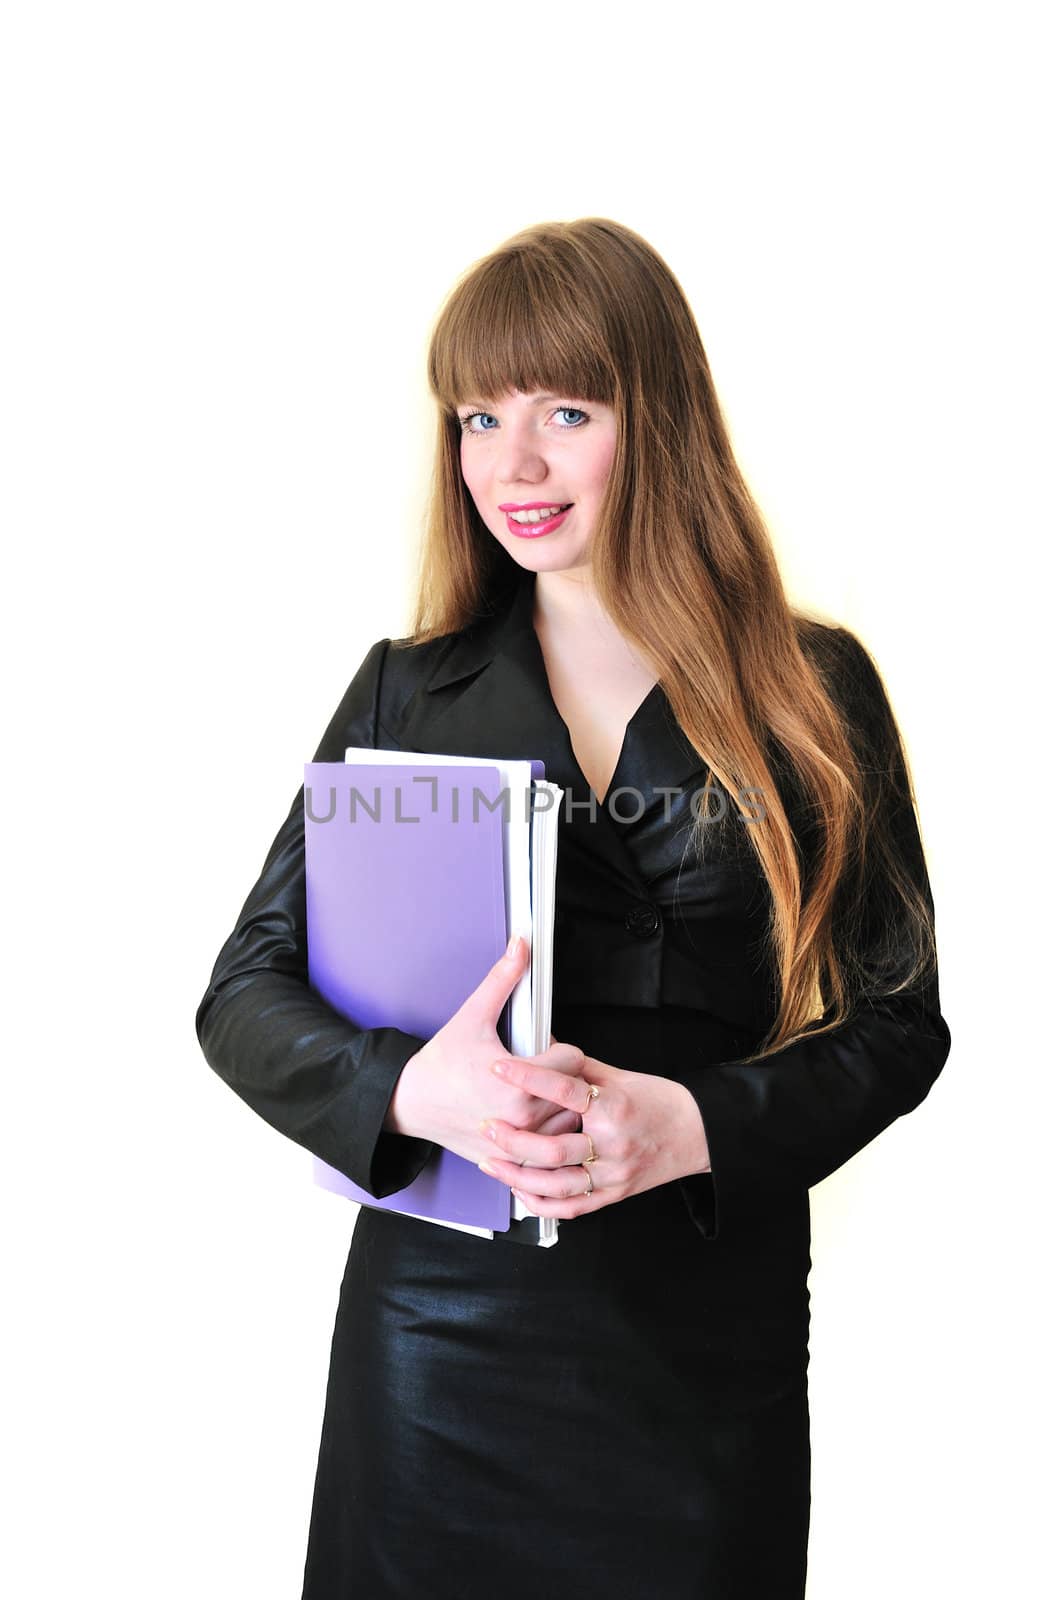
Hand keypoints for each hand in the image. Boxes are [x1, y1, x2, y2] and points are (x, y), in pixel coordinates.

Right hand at [386, 939, 584, 1162]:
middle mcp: (523, 1118)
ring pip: (567, 1122)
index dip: (560, 1049)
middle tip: (538, 1069)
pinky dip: (546, 1134)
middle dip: (560, 1077)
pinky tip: (528, 1118)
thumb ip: (502, 979)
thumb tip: (520, 947)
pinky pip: (550, 1148)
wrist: (411, 1103)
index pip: (573, 1061)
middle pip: (574, 1092)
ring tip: (534, 1093)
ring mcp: (518, 1144)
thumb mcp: (472, 1017)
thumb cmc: (439, 1065)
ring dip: (558, 1108)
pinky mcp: (512, 1160)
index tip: (544, 1048)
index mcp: (519, 1083)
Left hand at [476, 1050, 711, 1218]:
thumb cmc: (660, 1101)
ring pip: (556, 1185)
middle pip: (554, 1149)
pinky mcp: (614, 1195)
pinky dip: (541, 1203)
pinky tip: (520, 1190)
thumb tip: (547, 1043)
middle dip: (513, 1139)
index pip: (564, 1091)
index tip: (499, 1067)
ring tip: (492, 1162)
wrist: (699, 1133)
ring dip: (518, 1176)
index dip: (528, 1077)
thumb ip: (579, 1066)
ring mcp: (613, 1175)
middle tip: (486, 1126)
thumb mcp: (621, 1077)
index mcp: (615, 1108)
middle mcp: (613, 1145)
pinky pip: (571, 1208)